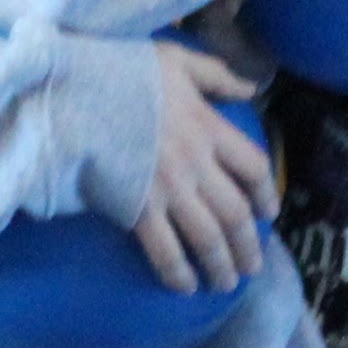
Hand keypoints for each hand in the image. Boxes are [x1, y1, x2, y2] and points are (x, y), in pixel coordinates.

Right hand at [130, 50, 277, 292]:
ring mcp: (168, 189)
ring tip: (225, 284)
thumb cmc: (124, 73)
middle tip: (252, 267)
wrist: (77, 92)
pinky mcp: (138, 208)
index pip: (254, 166)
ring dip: (221, 265)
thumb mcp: (177, 60)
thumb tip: (251, 87)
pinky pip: (165, 249)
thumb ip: (217, 76)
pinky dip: (177, 271)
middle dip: (248, 245)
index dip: (267, 192)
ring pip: (207, 237)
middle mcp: (196, 164)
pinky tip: (184, 287)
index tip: (270, 213)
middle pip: (236, 213)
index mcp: (209, 127)